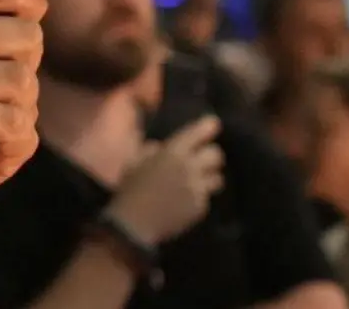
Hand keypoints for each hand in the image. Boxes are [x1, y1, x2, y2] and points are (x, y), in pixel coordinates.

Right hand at [107, 115, 224, 244]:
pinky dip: (200, 195)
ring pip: (218, 178)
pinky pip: (207, 197)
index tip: (213, 124)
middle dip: (211, 155)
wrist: (135, 223)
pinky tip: (186, 199)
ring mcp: (198, 189)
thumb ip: (149, 149)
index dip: (208, 126)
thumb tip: (160, 147)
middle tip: (202, 159)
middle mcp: (190, 167)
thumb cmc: (130, 189)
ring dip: (210, 176)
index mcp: (173, 152)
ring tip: (199, 180)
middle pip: (216, 155)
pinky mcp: (201, 207)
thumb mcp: (133, 162)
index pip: (199, 133)